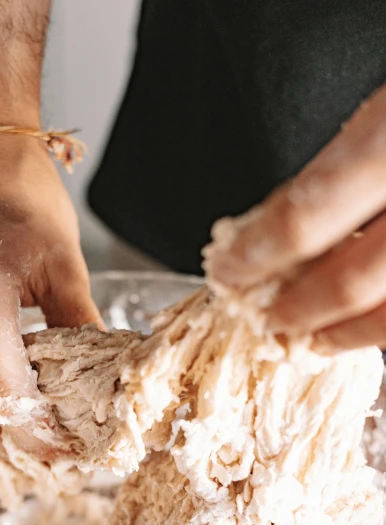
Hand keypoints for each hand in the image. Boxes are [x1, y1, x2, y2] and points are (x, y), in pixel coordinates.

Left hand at [203, 84, 385, 351]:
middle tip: (270, 321)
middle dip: (302, 310)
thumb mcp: (385, 109)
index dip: (258, 253)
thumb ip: (338, 165)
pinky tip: (371, 329)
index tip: (228, 269)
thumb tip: (269, 226)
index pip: (310, 213)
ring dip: (352, 335)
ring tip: (316, 341)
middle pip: (359, 277)